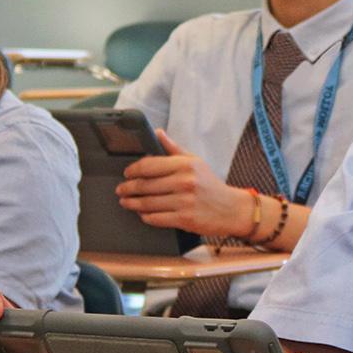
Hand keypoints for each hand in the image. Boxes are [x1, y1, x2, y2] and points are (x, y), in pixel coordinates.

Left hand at [117, 131, 249, 235]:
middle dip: (128, 188)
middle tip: (121, 190)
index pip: (149, 165)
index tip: (127, 173)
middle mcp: (184, 182)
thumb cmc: (211, 185)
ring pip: (148, 203)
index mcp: (185, 165)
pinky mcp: (185, 219)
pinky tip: (142, 213)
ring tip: (126, 202)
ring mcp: (184, 202)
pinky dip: (146, 216)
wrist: (231, 209)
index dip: (133, 170)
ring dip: (132, 203)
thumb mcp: (196, 162)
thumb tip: (158, 133)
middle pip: (145, 185)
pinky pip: (157, 218)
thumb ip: (174, 149)